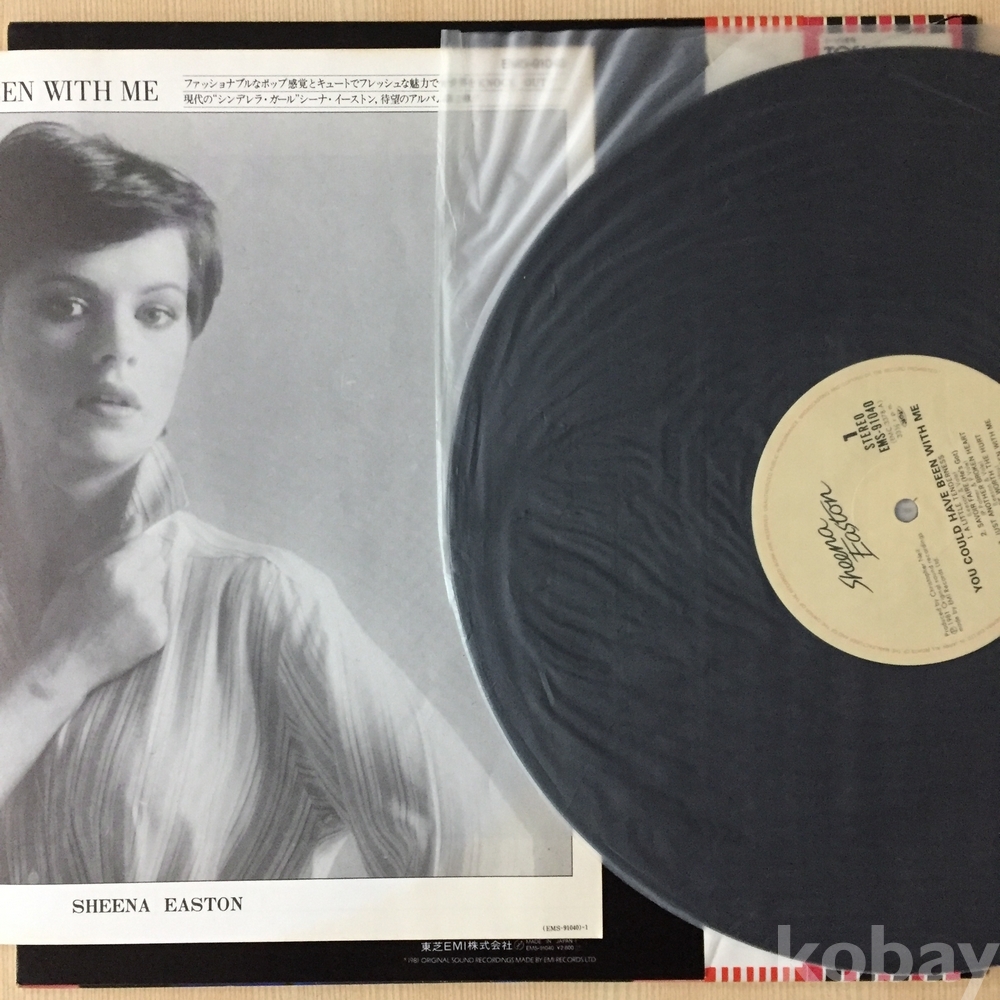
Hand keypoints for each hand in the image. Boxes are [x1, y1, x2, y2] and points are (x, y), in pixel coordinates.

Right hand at [29, 527, 169, 701]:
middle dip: (146, 569)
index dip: (142, 550)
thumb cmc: (65, 616)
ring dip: (149, 592)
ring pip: (162, 588)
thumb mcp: (79, 574)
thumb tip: (138, 522)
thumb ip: (111, 548)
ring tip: (123, 609)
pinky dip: (151, 615)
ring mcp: (153, 612)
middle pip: (160, 564)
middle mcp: (140, 588)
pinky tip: (129, 626)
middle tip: (124, 586)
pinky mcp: (161, 632)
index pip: (150, 544)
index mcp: (116, 569)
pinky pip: (163, 611)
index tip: (133, 558)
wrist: (65, 664)